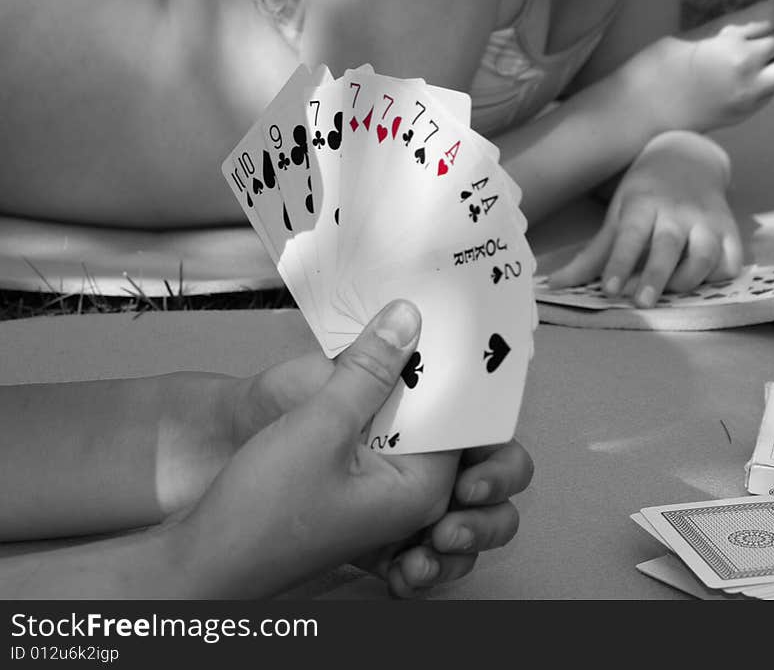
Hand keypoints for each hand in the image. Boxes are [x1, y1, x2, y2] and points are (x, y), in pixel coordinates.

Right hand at [232, 325, 533, 598]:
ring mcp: (383, 493)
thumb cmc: (263, 510)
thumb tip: (408, 320)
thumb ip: (369, 371)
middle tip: (422, 326)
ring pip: (408, 421)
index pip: (461, 418)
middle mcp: (413, 495)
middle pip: (439, 418)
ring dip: (396, 385)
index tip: (446, 325)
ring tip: (384, 341)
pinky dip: (372, 402)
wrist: (207, 558)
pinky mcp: (356, 484)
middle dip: (430, 375)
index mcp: (422, 489)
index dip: (452, 370)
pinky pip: (381, 432)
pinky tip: (354, 373)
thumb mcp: (320, 425)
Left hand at [549, 131, 742, 306]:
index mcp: (643, 205)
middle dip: (655, 276)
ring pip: (705, 255)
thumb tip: (554, 286)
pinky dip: (718, 276)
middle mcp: (677, 211)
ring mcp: (707, 220)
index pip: (629, 236)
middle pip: (668, 247)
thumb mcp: (616, 217)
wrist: (686, 157)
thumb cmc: (644, 195)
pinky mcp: (731, 230)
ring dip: (689, 279)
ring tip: (671, 293)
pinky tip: (702, 284)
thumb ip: (591, 256)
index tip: (610, 289)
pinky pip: (730, 261)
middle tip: (642, 303)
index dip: (619, 263)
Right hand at [629, 0, 773, 132]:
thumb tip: (763, 22)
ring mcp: (747, 94)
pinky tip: (744, 79)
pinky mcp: (744, 114)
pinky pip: (772, 91)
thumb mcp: (694, 37)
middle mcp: (745, 68)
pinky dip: (767, 81)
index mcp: (729, 41)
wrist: (641, 115)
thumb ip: (731, 29)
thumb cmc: (658, 70)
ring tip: (762, 57)